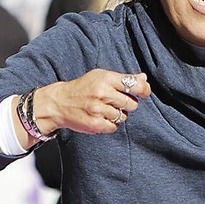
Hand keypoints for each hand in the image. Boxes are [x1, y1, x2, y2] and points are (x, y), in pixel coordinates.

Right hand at [31, 70, 151, 142]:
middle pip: (132, 103)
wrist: (59, 102)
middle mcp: (102, 93)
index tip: (145, 92)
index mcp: (106, 78)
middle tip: (115, 101)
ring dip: (118, 115)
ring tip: (105, 109)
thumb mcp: (101, 77)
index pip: (134, 84)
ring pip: (123, 116)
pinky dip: (110, 124)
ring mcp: (98, 109)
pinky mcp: (95, 123)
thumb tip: (144, 78)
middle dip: (127, 103)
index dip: (144, 89)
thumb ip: (123, 78)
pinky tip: (100, 117)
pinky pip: (114, 127)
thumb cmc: (83, 88)